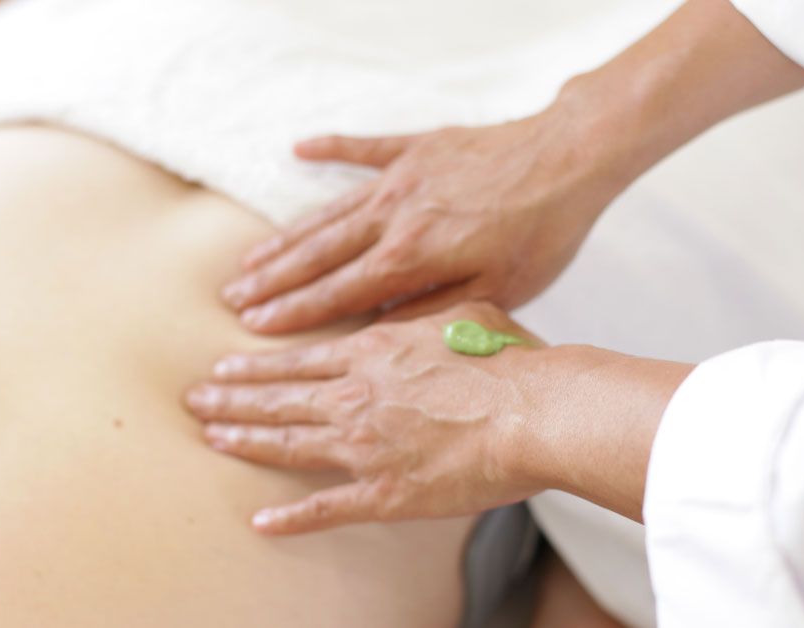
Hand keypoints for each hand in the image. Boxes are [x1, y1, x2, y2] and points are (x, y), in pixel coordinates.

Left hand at [184, 302, 547, 533]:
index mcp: (375, 353)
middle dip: (232, 397)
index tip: (227, 364)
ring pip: (288, 442)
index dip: (258, 364)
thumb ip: (424, 314)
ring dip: (245, 439)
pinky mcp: (384, 493)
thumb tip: (411, 310)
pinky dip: (292, 517)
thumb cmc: (510, 362)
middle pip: (278, 397)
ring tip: (210, 436)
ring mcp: (365, 447)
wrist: (533, 412)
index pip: (299, 359)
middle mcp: (357, 397)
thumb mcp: (465, 311)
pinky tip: (263, 522)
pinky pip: (327, 508)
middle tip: (196, 398)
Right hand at [221, 105, 625, 333]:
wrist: (570, 158)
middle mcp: (394, 215)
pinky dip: (331, 149)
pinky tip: (299, 149)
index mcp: (411, 257)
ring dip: (288, 235)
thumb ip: (434, 312)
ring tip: (250, 256)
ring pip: (330, 210)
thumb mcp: (497, 292)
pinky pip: (364, 147)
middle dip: (273, 279)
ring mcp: (402, 177)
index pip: (337, 292)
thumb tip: (380, 333)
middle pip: (319, 253)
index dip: (292, 312)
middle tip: (234, 296)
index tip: (253, 327)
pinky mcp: (417, 146)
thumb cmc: (541, 234)